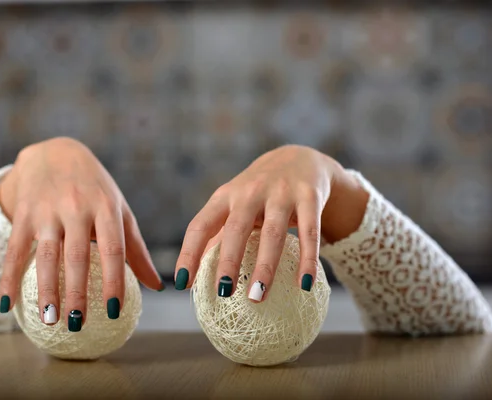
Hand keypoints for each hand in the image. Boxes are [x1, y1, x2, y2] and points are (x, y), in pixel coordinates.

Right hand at [0, 137, 162, 329]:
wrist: (55, 152)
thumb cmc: (96, 189)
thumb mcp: (119, 210)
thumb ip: (136, 250)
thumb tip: (156, 287)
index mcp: (106, 208)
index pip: (113, 249)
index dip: (114, 280)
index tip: (114, 311)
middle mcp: (77, 208)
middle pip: (77, 255)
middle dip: (76, 291)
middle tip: (77, 323)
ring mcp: (47, 210)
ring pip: (45, 254)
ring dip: (46, 288)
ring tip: (49, 319)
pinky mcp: (24, 213)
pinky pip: (15, 249)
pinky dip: (8, 277)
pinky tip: (6, 304)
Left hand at [174, 145, 367, 301]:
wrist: (300, 159)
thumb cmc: (258, 193)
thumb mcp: (234, 205)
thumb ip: (217, 235)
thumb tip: (193, 278)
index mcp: (225, 196)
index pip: (200, 225)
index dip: (189, 253)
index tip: (182, 283)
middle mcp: (250, 192)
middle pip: (236, 228)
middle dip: (228, 261)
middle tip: (223, 292)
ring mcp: (281, 193)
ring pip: (273, 234)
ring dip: (265, 267)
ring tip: (258, 297)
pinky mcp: (309, 197)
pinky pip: (309, 233)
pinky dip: (307, 260)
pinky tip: (304, 284)